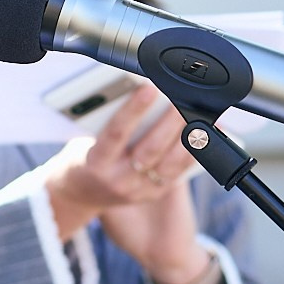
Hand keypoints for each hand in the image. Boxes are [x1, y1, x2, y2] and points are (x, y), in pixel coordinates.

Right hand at [42, 84, 195, 241]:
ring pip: (169, 165)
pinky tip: (203, 137)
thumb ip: (108, 124)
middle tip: (181, 101)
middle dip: (169, 123)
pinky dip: (193, 153)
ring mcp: (138, 191)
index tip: (148, 89)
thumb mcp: (85, 139)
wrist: (80, 194)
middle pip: (150, 150)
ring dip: (187, 139)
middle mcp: (118, 180)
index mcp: (96, 162)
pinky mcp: (153, 194)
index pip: (116, 133)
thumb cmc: (84, 156)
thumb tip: (139, 94)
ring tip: (199, 117)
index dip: (133, 110)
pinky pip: (178, 173)